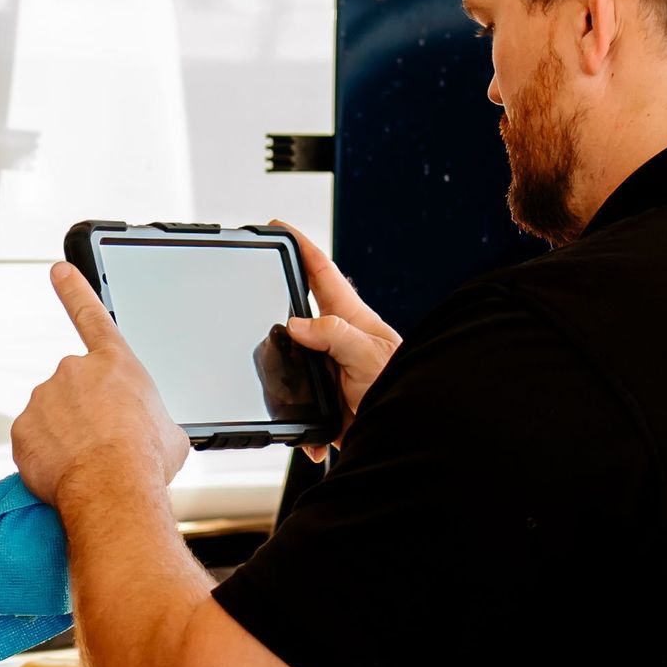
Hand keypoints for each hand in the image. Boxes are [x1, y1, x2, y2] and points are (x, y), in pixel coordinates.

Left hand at [11, 262, 189, 508]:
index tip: (58, 271)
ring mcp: (43, 398)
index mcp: (115, 364)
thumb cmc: (144, 459)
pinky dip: (45, 455)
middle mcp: (74, 372)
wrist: (113, 486)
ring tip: (89, 462)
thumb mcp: (170, 432)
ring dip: (65, 436)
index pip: (91, 315)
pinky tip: (65, 471)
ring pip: (51, 418)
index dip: (74, 290)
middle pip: (74, 391)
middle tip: (103, 444)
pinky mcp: (22, 428)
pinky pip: (33, 441)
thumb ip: (153, 418)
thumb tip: (152, 430)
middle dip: (84, 414)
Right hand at [271, 220, 401, 450]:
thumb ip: (334, 335)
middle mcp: (338, 339)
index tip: (279, 227)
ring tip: (270, 373)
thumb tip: (296, 324)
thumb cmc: (404, 389)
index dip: (301, 246)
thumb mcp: (367, 355)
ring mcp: (331, 368)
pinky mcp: (327, 399)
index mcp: (351, 319)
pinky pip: (300, 405)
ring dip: (281, 370)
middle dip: (279, 300)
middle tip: (257, 286)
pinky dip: (301, 423)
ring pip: (292, 357)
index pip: (322, 272)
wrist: (410, 435)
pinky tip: (311, 439)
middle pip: (300, 310)